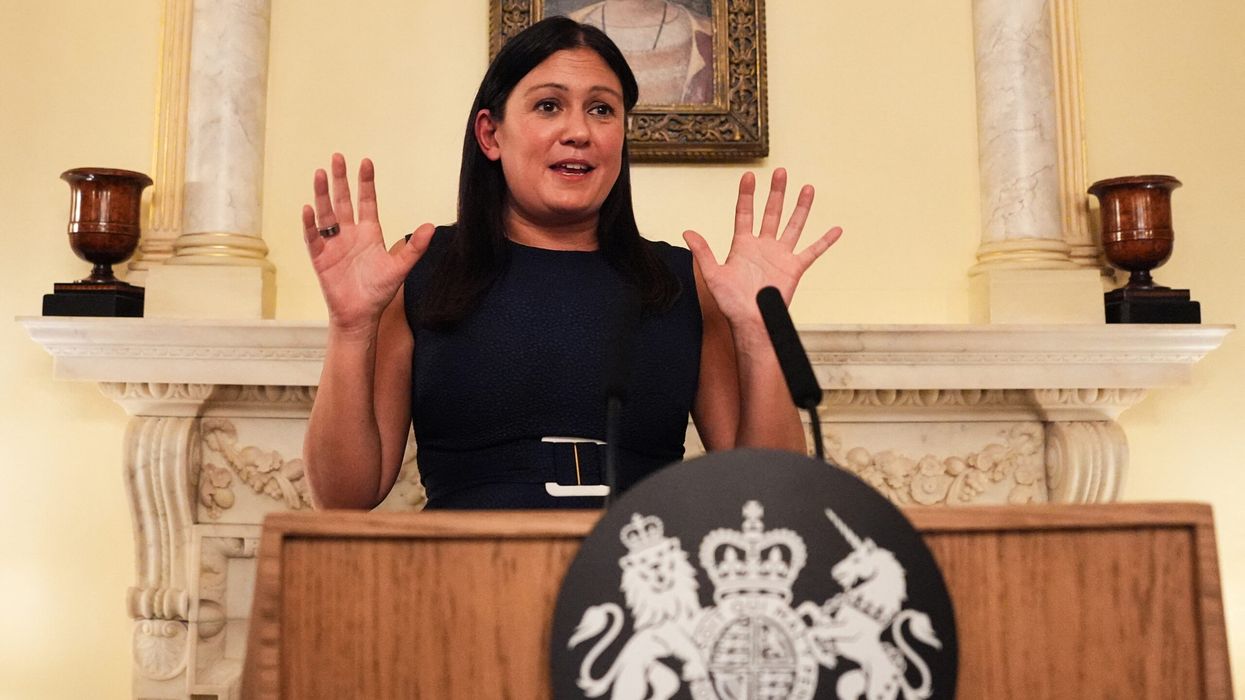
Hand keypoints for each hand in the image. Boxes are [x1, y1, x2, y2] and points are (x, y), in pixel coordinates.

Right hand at [301, 153, 433, 334]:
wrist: (361, 316)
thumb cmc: (379, 292)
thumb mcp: (400, 268)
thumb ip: (415, 248)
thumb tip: (431, 227)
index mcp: (369, 233)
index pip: (366, 202)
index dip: (365, 183)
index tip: (366, 162)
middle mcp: (350, 234)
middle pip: (343, 201)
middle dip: (340, 179)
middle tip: (337, 157)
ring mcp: (333, 244)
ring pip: (326, 214)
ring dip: (322, 194)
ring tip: (319, 174)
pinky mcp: (320, 257)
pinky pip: (313, 237)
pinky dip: (310, 224)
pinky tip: (309, 209)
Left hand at [683, 169, 841, 325]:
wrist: (750, 321)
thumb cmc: (731, 302)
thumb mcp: (713, 275)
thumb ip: (703, 252)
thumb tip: (687, 232)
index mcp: (743, 245)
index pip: (745, 213)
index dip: (746, 195)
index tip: (749, 176)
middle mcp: (763, 246)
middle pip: (772, 213)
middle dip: (776, 193)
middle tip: (781, 173)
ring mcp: (780, 256)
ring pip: (793, 226)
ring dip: (801, 208)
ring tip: (807, 188)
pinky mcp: (794, 268)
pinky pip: (813, 252)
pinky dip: (825, 241)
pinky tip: (836, 229)